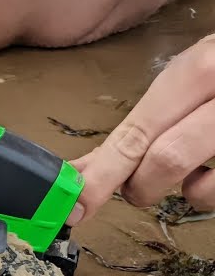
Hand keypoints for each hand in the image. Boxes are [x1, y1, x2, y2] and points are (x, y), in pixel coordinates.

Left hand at [68, 34, 214, 224]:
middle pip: (164, 161)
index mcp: (200, 70)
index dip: (99, 176)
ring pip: (201, 187)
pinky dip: (212, 191)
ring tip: (192, 172)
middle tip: (137, 188)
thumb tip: (85, 171)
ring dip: (184, 191)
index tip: (73, 205)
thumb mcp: (194, 78)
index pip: (136, 133)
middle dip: (138, 186)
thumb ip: (147, 123)